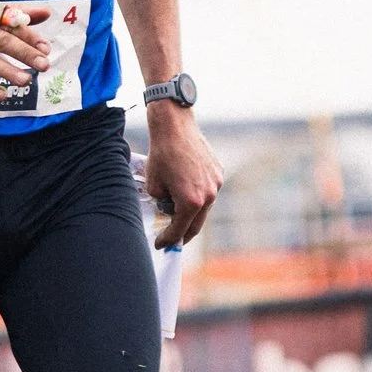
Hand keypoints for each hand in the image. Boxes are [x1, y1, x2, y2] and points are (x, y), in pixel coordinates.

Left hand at [143, 103, 222, 245]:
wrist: (174, 127)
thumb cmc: (161, 154)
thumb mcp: (153, 186)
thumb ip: (163, 203)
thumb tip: (169, 209)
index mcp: (191, 202)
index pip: (180, 230)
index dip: (168, 239)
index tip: (161, 244)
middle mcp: (209, 195)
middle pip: (196, 224)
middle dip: (183, 233)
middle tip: (172, 238)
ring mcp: (216, 183)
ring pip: (204, 207)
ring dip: (191, 213)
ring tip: (177, 213)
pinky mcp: (218, 172)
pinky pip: (208, 190)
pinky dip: (198, 195)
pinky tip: (185, 189)